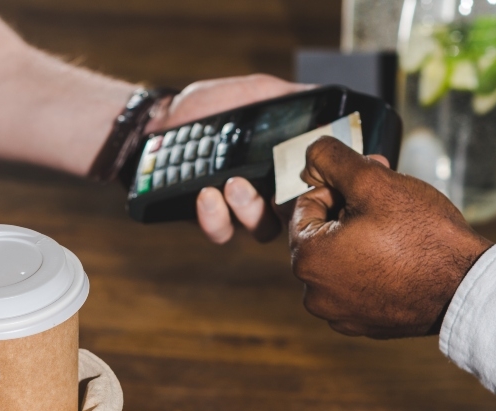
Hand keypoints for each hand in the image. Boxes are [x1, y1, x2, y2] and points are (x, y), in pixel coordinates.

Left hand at [146, 75, 310, 244]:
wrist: (162, 118)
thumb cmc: (212, 105)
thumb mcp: (256, 92)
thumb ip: (291, 99)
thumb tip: (333, 102)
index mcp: (285, 166)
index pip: (315, 185)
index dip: (321, 187)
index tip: (319, 176)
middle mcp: (269, 191)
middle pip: (295, 214)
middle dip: (288, 204)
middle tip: (275, 188)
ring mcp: (240, 209)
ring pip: (260, 228)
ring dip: (250, 210)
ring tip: (233, 185)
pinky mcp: (210, 218)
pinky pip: (221, 231)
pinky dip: (214, 217)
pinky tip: (206, 195)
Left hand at [284, 137, 491, 337]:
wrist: (468, 287)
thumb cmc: (423, 235)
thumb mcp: (374, 182)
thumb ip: (333, 160)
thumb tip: (311, 152)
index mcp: (307, 259)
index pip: (305, 206)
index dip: (338, 187)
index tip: (370, 183)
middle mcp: (314, 294)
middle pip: (321, 234)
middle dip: (348, 211)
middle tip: (387, 200)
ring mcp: (338, 314)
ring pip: (338, 261)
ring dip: (359, 239)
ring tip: (397, 230)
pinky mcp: (363, 325)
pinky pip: (356, 286)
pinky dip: (370, 269)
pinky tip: (401, 260)